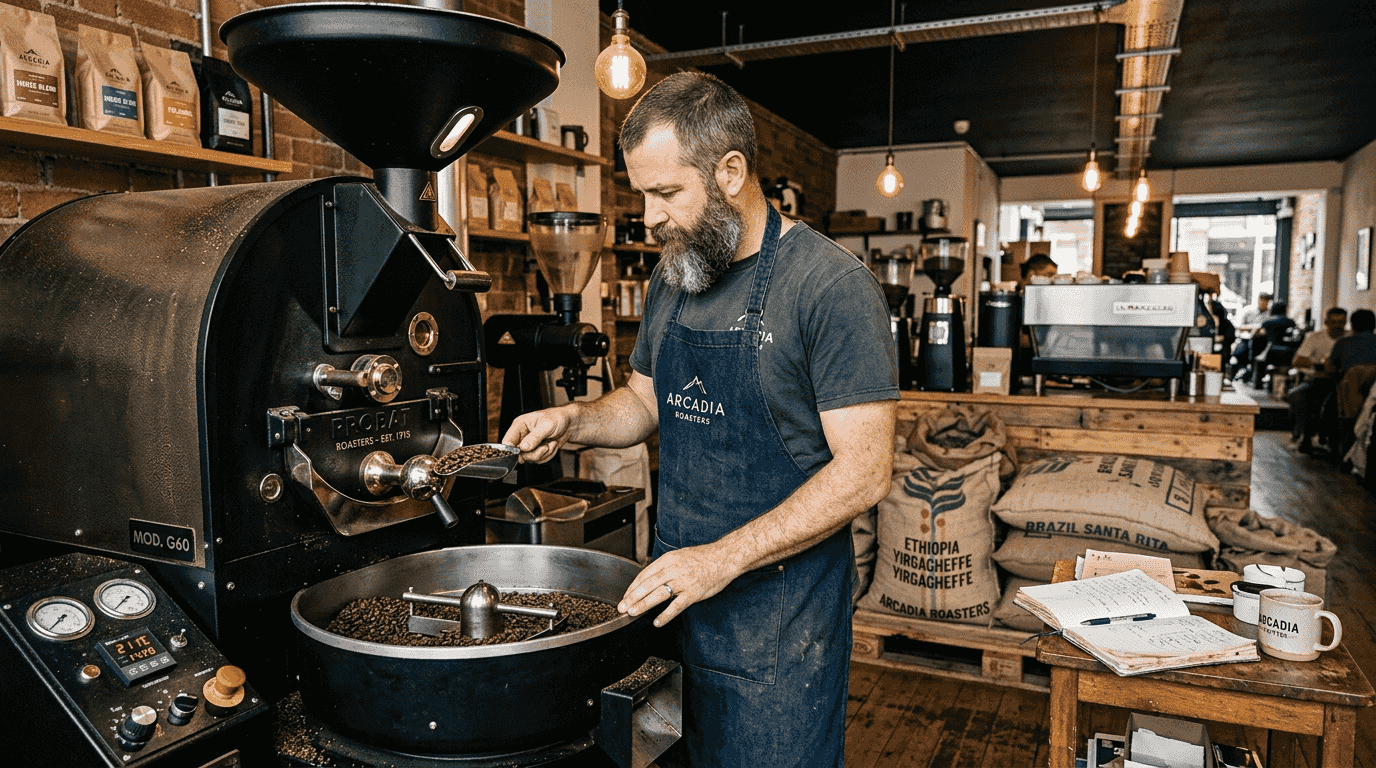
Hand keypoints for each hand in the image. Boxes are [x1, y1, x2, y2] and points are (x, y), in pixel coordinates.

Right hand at [501, 406, 574, 464]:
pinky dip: (548, 455)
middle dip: (536, 452)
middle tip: (545, 445)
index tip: (523, 451)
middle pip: (519, 454)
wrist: (569, 424)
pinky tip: (551, 445)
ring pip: (530, 459)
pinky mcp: (535, 452)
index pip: (508, 441)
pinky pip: (539, 460)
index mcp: (519, 425)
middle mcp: (522, 436)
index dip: (513, 450)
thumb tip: (523, 447)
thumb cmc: (557, 418)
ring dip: (544, 453)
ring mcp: (528, 445)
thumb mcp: (546, 425)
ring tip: (550, 442)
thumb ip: (534, 437)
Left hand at [618, 545, 741, 626]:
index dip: (633, 587)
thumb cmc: (703, 558)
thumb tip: (651, 579)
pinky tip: (657, 622)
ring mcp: (683, 581)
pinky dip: (665, 615)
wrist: (724, 557)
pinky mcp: (694, 593)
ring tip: (632, 613)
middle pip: (647, 584)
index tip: (625, 596)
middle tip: (621, 607)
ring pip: (658, 595)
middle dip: (632, 597)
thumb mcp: (680, 556)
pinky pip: (676, 606)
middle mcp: (673, 569)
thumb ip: (665, 567)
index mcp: (668, 560)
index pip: (645, 574)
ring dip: (643, 605)